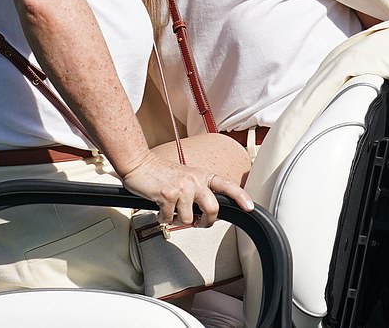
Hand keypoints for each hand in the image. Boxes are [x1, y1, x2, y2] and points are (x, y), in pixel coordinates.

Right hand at [122, 151, 253, 227]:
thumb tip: (207, 212)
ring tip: (170, 208)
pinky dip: (163, 217)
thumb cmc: (161, 173)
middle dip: (206, 222)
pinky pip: (170, 219)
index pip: (226, 186)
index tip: (249, 207)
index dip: (240, 197)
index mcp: (202, 175)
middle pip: (212, 210)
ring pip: (189, 220)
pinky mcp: (168, 194)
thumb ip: (199, 191)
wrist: (139, 164)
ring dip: (178, 219)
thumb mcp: (186, 177)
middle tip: (198, 223)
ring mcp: (182, 187)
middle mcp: (195, 180)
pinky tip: (159, 207)